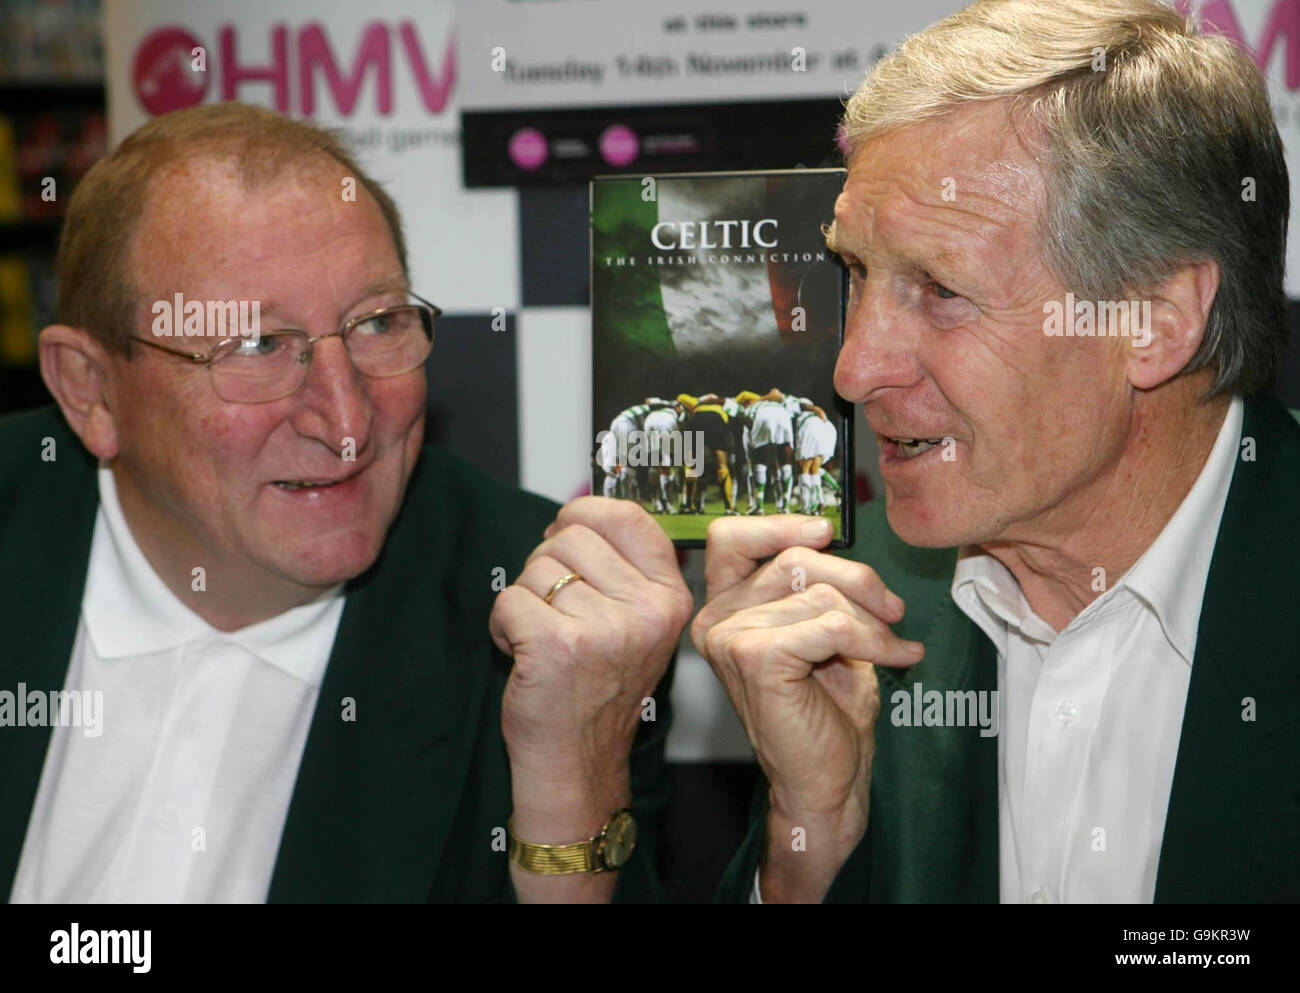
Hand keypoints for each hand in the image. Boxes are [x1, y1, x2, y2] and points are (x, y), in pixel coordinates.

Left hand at [489, 497, 690, 898]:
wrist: (577, 764)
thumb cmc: (596, 692)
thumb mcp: (634, 625)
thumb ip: (619, 567)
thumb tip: (576, 510)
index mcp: (670, 598)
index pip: (627, 516)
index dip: (585, 514)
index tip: (567, 531)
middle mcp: (647, 611)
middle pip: (571, 536)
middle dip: (547, 566)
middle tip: (557, 614)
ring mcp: (606, 629)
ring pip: (536, 568)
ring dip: (525, 600)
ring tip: (545, 641)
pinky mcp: (558, 645)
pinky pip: (510, 599)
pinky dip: (503, 625)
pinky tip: (524, 655)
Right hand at [691, 515, 923, 901]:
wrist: (828, 784)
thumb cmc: (826, 713)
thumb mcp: (821, 630)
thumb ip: (811, 585)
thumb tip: (827, 535)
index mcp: (724, 608)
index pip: (730, 537)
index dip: (779, 524)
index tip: (827, 533)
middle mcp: (715, 619)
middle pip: (792, 556)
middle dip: (856, 579)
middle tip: (893, 610)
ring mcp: (729, 638)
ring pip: (819, 591)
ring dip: (874, 620)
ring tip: (895, 646)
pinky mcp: (756, 658)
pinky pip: (832, 623)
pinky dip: (873, 640)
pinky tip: (894, 660)